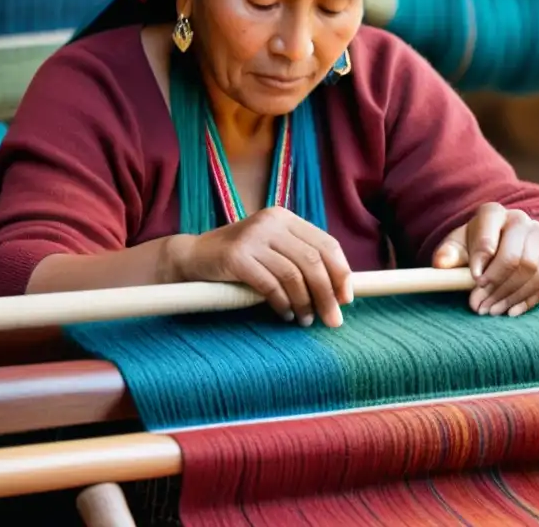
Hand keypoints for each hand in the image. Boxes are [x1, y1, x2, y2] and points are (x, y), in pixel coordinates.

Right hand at [165, 206, 352, 326]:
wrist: (193, 256)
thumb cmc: (238, 258)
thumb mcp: (271, 248)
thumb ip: (298, 258)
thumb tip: (337, 290)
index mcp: (284, 217)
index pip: (326, 243)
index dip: (341, 273)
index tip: (346, 299)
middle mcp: (270, 222)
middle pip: (313, 261)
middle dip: (327, 294)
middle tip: (333, 321)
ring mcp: (252, 237)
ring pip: (294, 275)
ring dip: (305, 303)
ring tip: (305, 321)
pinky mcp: (236, 257)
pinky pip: (270, 285)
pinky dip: (282, 304)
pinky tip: (286, 315)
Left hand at [432, 202, 538, 316]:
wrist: (501, 242)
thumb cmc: (474, 244)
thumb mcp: (457, 245)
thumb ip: (448, 253)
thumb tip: (441, 263)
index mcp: (493, 213)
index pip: (489, 239)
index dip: (481, 262)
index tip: (474, 281)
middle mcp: (522, 221)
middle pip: (515, 258)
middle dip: (497, 285)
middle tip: (479, 305)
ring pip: (535, 271)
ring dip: (512, 295)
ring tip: (492, 310)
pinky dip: (530, 299)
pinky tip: (512, 311)